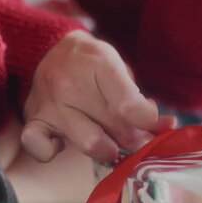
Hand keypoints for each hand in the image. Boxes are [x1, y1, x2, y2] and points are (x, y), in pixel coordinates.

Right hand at [21, 30, 174, 162]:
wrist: (47, 49)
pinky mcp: (33, 121)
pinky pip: (41, 148)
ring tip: (110, 146)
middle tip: (138, 141)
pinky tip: (63, 144)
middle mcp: (71, 84)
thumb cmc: (91, 65)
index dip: (148, 122)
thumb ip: (141, 102)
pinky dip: (52, 152)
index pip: (129, 104)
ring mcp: (50, 104)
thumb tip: (168, 129)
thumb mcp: (118, 71)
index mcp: (100, 63)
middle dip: (134, 140)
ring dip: (106, 151)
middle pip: (115, 127)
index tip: (152, 124)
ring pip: (88, 142)